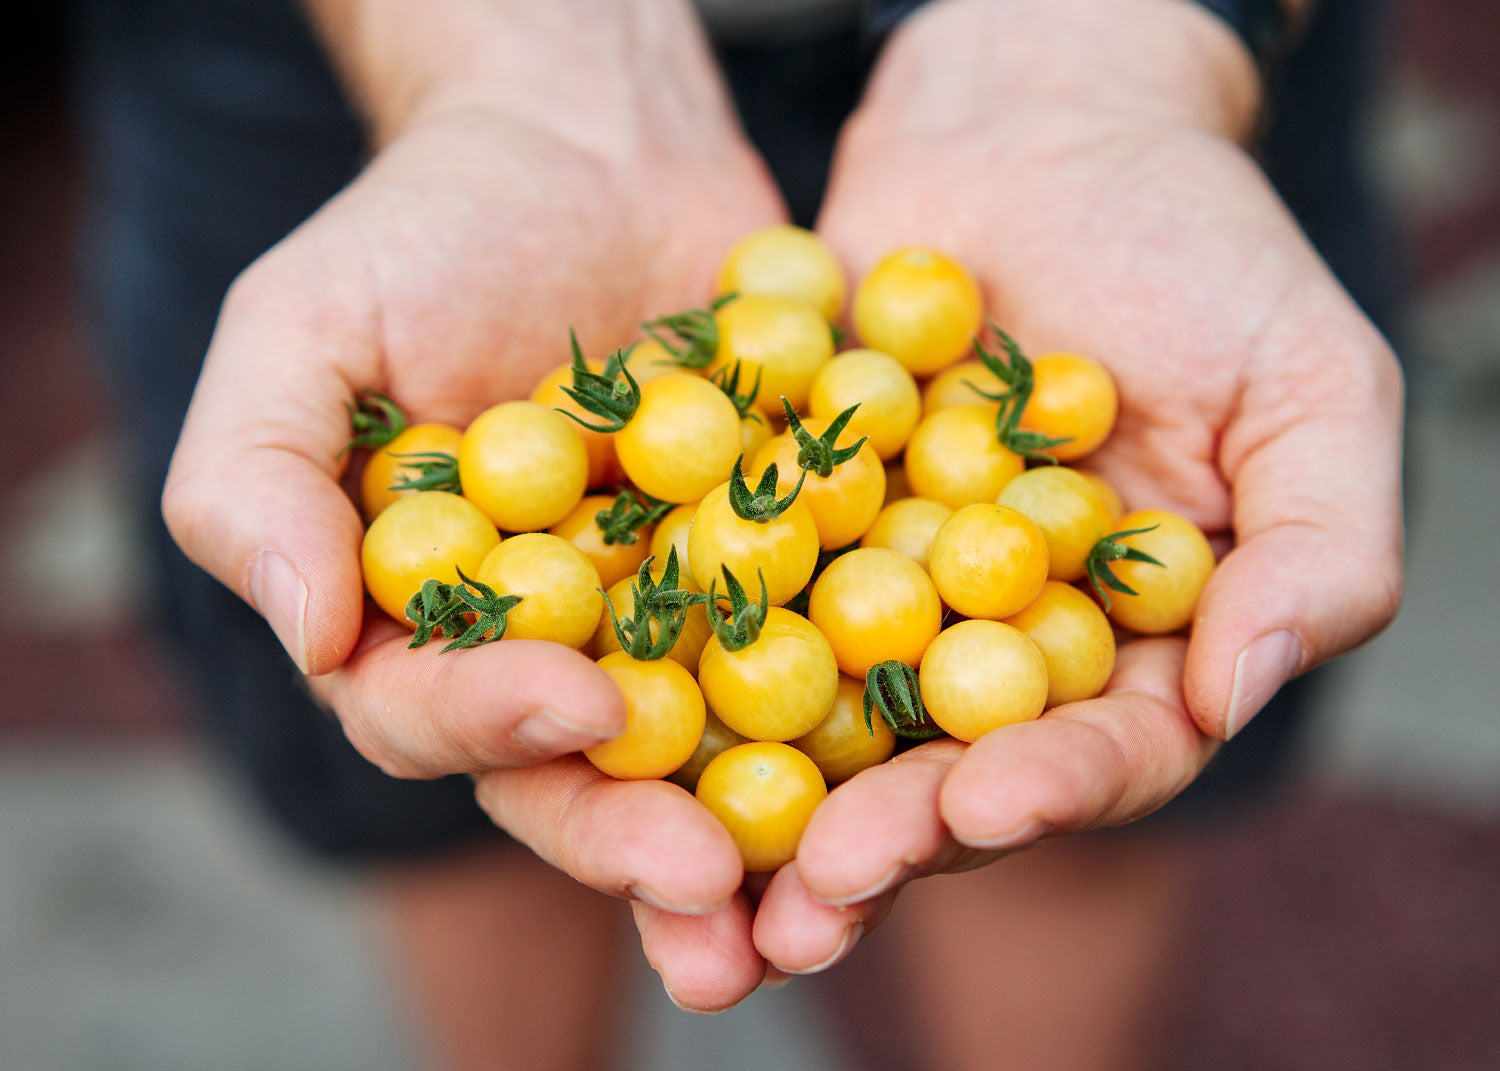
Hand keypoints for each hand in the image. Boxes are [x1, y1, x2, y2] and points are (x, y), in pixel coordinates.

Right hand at [162, 0, 786, 999]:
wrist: (594, 147)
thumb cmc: (427, 232)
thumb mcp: (302, 330)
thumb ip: (258, 482)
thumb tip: (309, 637)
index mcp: (426, 631)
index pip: (440, 716)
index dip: (498, 723)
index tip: (577, 700)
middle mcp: (554, 651)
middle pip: (589, 777)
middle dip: (645, 845)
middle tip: (715, 895)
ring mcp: (676, 622)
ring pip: (718, 754)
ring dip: (772, 837)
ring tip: (830, 897)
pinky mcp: (785, 574)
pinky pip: (832, 646)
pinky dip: (876, 704)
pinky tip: (939, 751)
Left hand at [751, 0, 1403, 975]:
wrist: (1035, 126)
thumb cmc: (1198, 245)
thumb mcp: (1308, 383)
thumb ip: (1318, 548)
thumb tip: (1238, 692)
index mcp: (1123, 650)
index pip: (1096, 753)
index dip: (1046, 791)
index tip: (983, 804)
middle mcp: (988, 645)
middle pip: (939, 770)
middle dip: (883, 834)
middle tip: (815, 891)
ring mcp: (872, 592)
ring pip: (815, 717)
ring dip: (761, 798)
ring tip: (703, 864)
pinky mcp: (773, 526)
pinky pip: (722, 593)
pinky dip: (676, 645)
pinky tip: (615, 701)